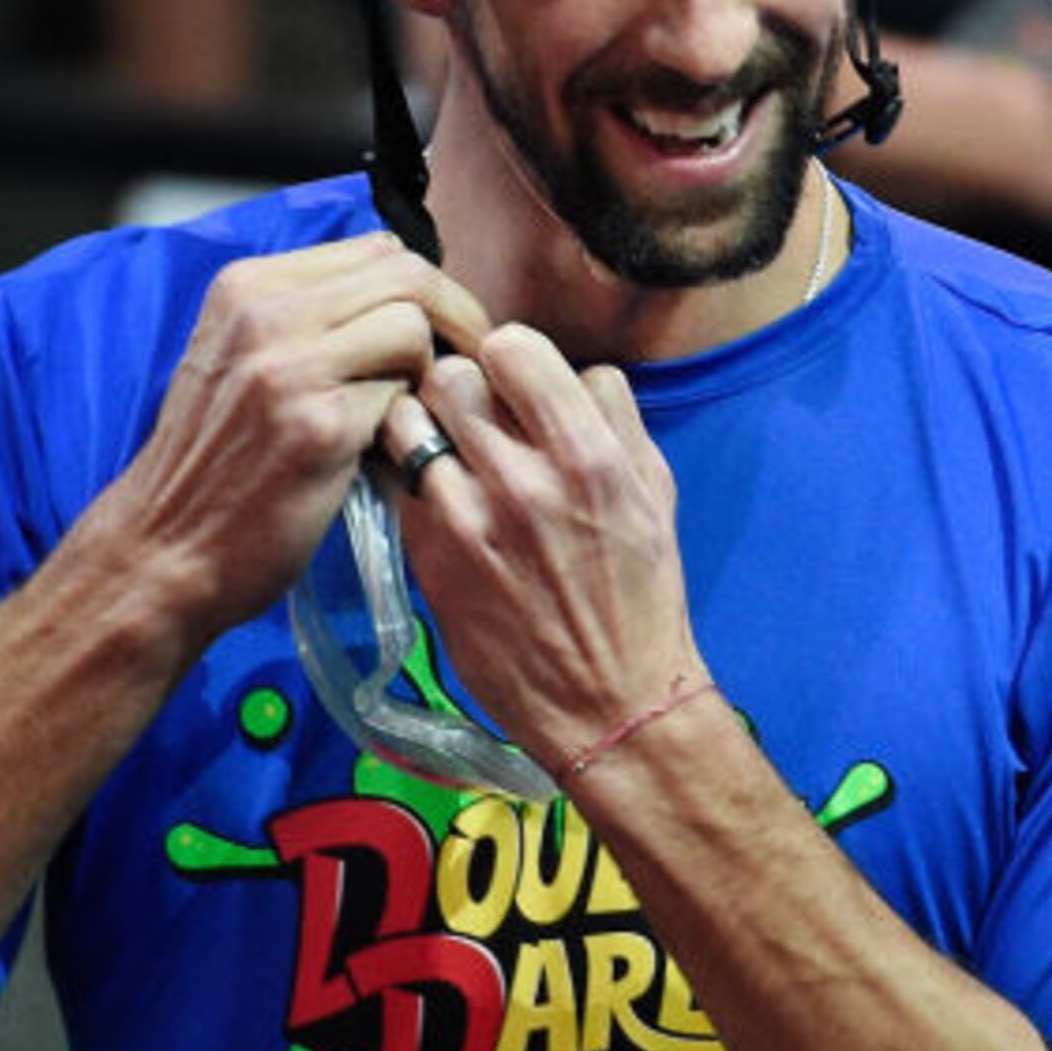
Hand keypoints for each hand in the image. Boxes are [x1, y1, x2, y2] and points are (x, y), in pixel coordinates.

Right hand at [89, 233, 492, 638]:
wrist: (164, 548)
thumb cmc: (214, 464)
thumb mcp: (239, 360)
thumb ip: (308, 320)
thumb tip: (408, 300)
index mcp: (246, 287)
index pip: (375, 249)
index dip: (426, 288)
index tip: (446, 327)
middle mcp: (262, 313)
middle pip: (406, 274)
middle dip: (456, 316)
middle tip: (471, 360)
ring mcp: (287, 366)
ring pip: (411, 327)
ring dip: (428, 371)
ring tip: (412, 412)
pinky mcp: (316, 425)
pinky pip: (402, 395)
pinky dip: (408, 423)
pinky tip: (387, 453)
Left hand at [376, 324, 698, 769]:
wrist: (607, 703)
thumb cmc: (639, 595)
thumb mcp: (654, 493)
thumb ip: (612, 418)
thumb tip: (568, 369)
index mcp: (589, 458)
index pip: (513, 347)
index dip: (508, 354)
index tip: (512, 377)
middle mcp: (524, 483)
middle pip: (450, 376)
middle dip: (459, 382)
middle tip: (472, 410)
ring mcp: (467, 523)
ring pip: (407, 423)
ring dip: (422, 424)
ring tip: (443, 446)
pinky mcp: (429, 560)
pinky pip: (398, 482)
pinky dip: (409, 476)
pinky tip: (434, 493)